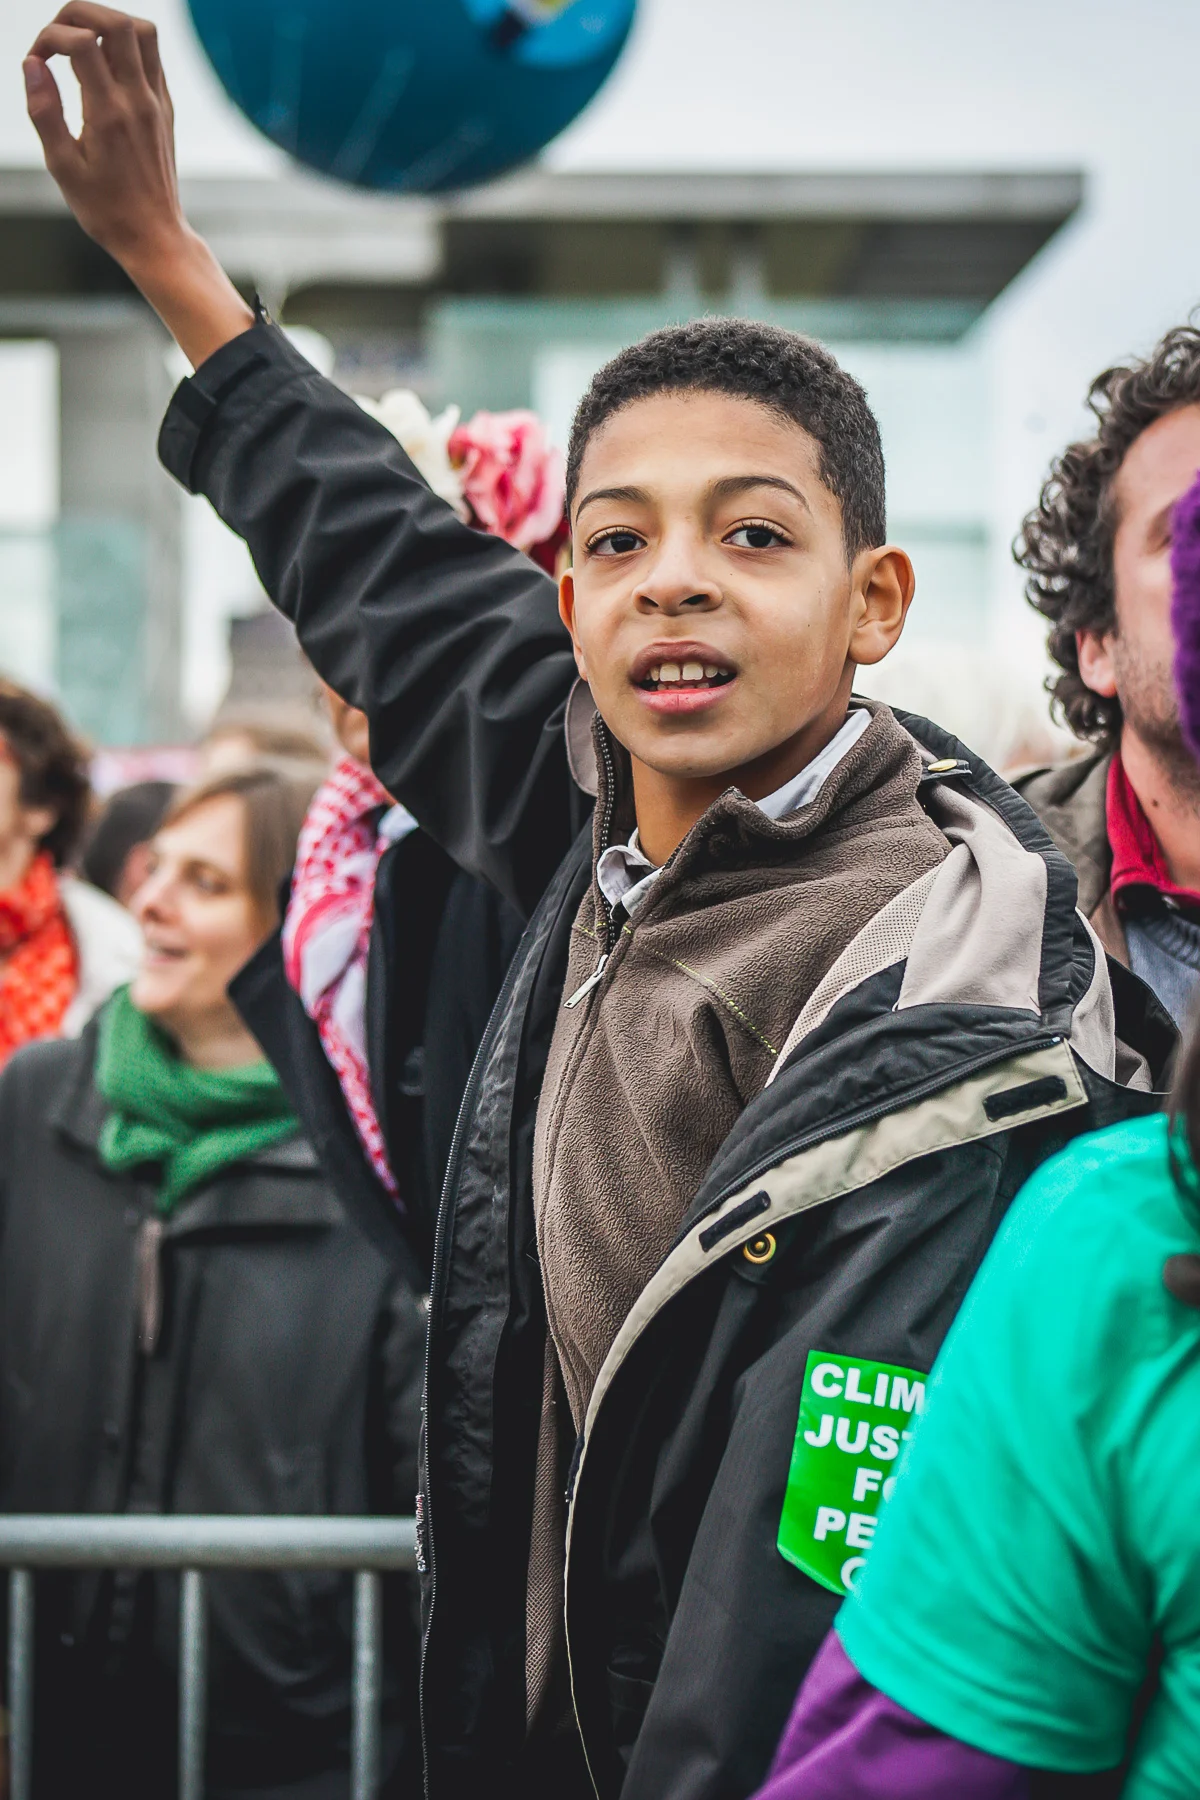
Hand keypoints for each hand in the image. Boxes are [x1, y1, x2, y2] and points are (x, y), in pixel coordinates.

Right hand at [25, 4, 252, 366]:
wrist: (155, 237)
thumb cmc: (106, 210)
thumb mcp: (63, 167)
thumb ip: (45, 112)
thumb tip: (32, 63)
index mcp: (109, 113)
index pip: (81, 41)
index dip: (50, 37)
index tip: (36, 60)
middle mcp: (138, 101)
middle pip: (116, 21)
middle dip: (78, 12)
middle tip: (56, 36)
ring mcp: (157, 102)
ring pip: (143, 31)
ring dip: (108, 21)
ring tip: (81, 40)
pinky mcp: (165, 109)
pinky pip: (153, 57)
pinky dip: (128, 43)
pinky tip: (105, 62)